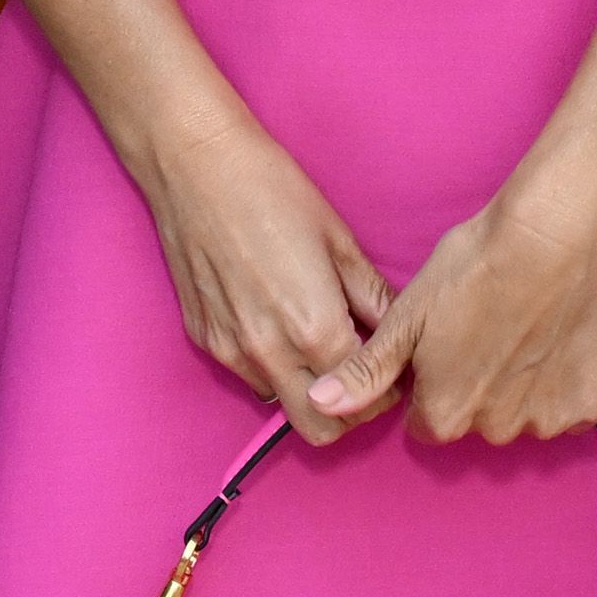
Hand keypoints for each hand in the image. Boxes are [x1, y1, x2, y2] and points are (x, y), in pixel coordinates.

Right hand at [136, 116, 394, 433]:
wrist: (195, 166)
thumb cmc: (273, 190)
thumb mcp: (339, 239)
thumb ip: (373, 297)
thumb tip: (401, 330)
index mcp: (315, 328)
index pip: (364, 397)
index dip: (386, 389)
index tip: (391, 368)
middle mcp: (271, 352)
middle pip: (321, 430)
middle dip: (349, 412)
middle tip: (360, 371)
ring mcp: (231, 351)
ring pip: (281, 405)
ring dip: (307, 390)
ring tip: (318, 343)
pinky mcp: (204, 339)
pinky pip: (247, 376)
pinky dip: (271, 366)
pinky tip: (277, 321)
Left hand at [309, 175, 596, 448]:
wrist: (557, 238)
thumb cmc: (475, 268)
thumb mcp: (408, 314)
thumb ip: (367, 370)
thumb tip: (321, 403)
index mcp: (444, 415)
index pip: (425, 421)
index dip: (430, 383)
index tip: (445, 346)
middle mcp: (494, 432)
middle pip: (475, 421)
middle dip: (476, 388)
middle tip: (485, 330)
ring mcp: (547, 422)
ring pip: (522, 415)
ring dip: (522, 387)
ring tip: (525, 329)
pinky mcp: (591, 404)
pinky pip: (569, 408)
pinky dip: (565, 383)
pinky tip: (558, 338)